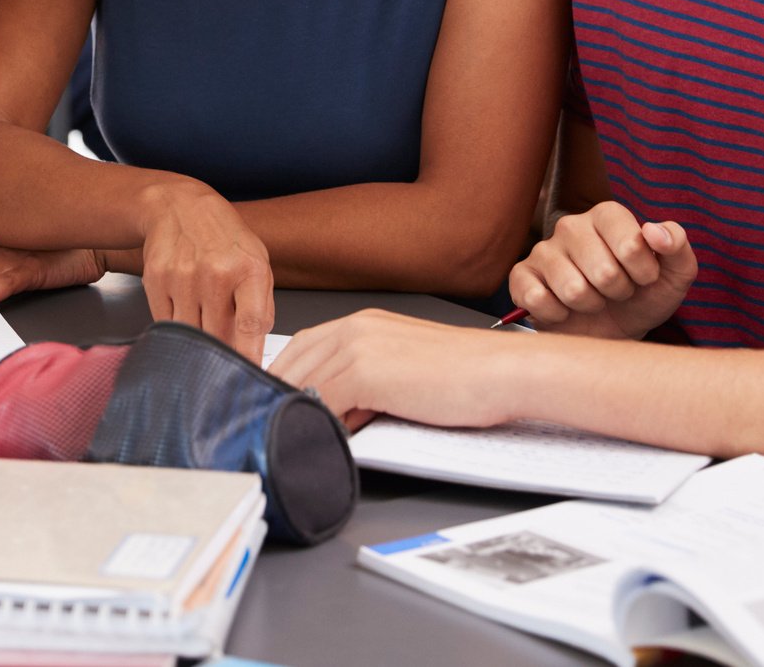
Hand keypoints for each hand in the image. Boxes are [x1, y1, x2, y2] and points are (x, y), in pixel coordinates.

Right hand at [137, 184, 273, 365]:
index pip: (252, 324)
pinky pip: (165, 324)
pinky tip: (183, 311)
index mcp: (249, 270)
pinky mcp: (156, 280)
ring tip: (202, 328)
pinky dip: (175, 329)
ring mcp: (183, 277)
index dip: (250, 357)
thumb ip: (260, 307)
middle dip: (221, 354)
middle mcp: (216, 273)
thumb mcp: (256, 263)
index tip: (249, 377)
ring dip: (196, 342)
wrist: (179, 206)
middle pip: (218, 337)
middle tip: (222, 361)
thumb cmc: (225, 240)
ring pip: (190, 335)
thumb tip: (254, 353)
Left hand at [270, 310, 515, 431]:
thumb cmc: (467, 376)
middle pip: (294, 363)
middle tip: (263, 423)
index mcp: (364, 323)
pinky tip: (313, 439)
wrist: (501, 372)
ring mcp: (358, 348)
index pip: (303, 347)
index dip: (283, 375)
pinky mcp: (366, 373)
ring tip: (282, 436)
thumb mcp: (403, 370)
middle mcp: (355, 328)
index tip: (270, 399)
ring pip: (304, 384)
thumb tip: (337, 412)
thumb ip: (366, 384)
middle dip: (275, 393)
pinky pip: (322, 402)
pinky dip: (314, 422)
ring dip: (291, 411)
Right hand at [508, 203, 695, 338]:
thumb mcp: (674, 275)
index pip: (631, 243)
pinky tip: (564, 309)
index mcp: (607, 216)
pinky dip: (558, 315)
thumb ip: (677, 246)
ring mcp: (543, 251)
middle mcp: (571, 226)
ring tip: (592, 300)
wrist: (612, 332)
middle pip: (603, 270)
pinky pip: (537, 298)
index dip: (643, 271)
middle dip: (617, 292)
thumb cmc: (642, 298)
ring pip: (573, 289)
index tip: (644, 278)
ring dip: (590, 306)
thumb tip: (654, 231)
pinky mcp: (521, 276)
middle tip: (615, 291)